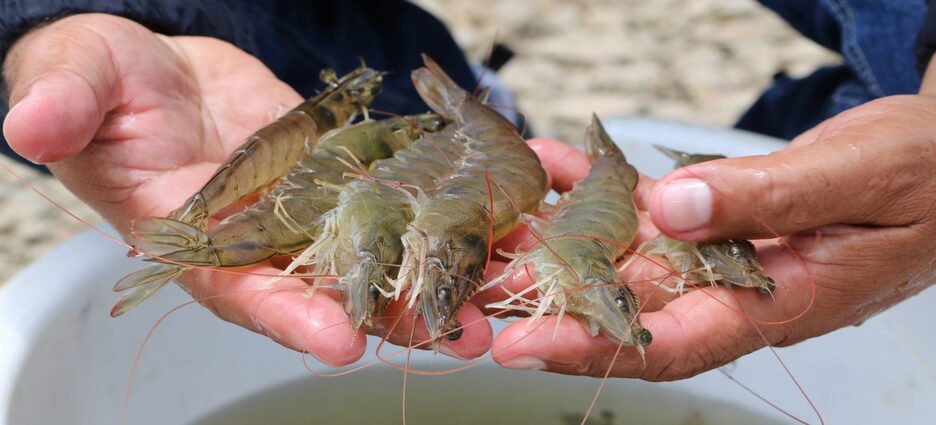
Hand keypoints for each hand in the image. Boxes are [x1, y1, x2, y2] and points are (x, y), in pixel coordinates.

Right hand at [2, 13, 494, 365]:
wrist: (158, 71)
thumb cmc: (106, 86)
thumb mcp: (75, 83)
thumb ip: (65, 104)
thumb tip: (32, 123)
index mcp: (195, 241)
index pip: (240, 289)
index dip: (287, 317)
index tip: (339, 340)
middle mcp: (262, 239)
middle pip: (331, 289)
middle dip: (394, 315)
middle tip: (458, 337)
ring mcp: (311, 209)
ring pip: (380, 251)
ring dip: (441, 274)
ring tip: (500, 298)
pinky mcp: (346, 174)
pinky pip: (403, 192)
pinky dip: (452, 201)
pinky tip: (505, 205)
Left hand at [489, 97, 935, 379]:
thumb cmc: (925, 177)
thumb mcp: (860, 182)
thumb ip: (770, 198)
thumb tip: (676, 207)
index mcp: (774, 302)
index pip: (668, 343)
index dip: (590, 348)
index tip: (518, 347)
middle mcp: (728, 285)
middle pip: (619, 307)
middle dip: (540, 301)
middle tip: (462, 294)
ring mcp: (710, 249)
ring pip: (615, 255)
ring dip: (549, 240)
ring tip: (482, 225)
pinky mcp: (705, 212)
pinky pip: (634, 202)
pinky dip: (588, 182)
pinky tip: (545, 162)